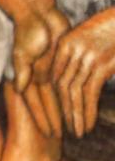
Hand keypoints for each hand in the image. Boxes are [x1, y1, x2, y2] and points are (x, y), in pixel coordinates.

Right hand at [10, 7, 68, 136]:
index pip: (35, 103)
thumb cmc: (28, 30)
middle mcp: (37, 77)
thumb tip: (19, 89)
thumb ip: (22, 70)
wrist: (38, 13)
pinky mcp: (59, 62)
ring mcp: (49, 70)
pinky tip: (75, 103)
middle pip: (47, 103)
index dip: (42, 118)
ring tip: (69, 124)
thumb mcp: (23, 51)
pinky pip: (66, 82)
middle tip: (60, 136)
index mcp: (26, 76)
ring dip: (62, 109)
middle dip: (53, 119)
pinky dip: (69, 93)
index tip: (49, 132)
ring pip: (57, 95)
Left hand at [50, 9, 114, 137]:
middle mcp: (72, 49)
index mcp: (65, 42)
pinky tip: (87, 125)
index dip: (52, 98)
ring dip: (75, 116)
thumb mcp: (91, 37)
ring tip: (77, 132)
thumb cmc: (114, 27)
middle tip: (64, 129)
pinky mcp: (101, 64)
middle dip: (61, 111)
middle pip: (60, 87)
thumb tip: (76, 80)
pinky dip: (87, 111)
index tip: (56, 115)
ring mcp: (86, 56)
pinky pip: (89, 92)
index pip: (52, 76)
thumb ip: (78, 56)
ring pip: (73, 92)